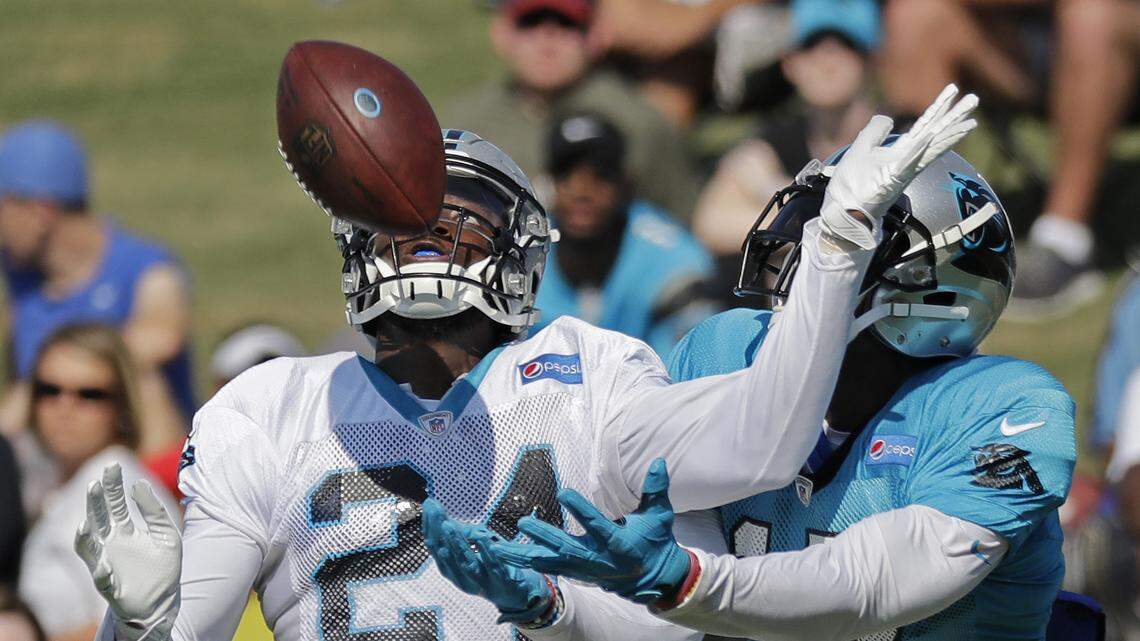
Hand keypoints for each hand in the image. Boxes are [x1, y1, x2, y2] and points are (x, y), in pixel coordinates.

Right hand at [74, 464, 180, 640]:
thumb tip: (140, 484)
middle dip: (95, 501)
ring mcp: (106, 564)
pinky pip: (101, 579)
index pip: (115, 503)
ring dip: (85, 536)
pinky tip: (106, 565)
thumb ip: (155, 511)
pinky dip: (101, 572)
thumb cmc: (163, 567)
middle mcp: (111, 544)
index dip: (113, 485)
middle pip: (98, 518)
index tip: (112, 465)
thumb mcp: (167, 534)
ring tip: (86, 523)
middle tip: (95, 483)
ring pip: (88, 547)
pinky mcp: (109, 586)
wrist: (163, 601)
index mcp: (125, 530)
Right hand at [422, 499, 554, 624]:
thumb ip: (459, 534)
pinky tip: (481, 536)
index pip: (436, 548)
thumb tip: (440, 511)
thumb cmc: (491, 568)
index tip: (428, 505)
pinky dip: (486, 552)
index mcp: (453, 571)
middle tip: (434, 510)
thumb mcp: (473, 547)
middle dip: (439, 532)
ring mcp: (482, 584)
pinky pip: (493, 567)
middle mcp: (462, 580)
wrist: (517, 593)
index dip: (430, 527)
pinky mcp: (502, 584)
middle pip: (447, 556)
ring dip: (457, 543)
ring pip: (466, 563)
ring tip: (448, 525)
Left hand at [493, 458, 690, 603]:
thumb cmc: (654, 541)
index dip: (582, 511)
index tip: (564, 493)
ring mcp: (584, 569)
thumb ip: (656, 490)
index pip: (598, 526)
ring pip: (551, 562)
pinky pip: (547, 567)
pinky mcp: (575, 573)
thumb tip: (658, 461)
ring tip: (498, 547)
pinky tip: (504, 555)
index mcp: (619, 545)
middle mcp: (599, 559)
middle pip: (568, 548)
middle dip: (545, 536)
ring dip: (524, 555)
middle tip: (524, 522)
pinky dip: (526, 561)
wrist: (652, 577)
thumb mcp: (659, 516)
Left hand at [822, 83, 979, 248]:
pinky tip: (929, 138)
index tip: (955, 90)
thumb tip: (891, 119)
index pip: (925, 124)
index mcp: (901, 150)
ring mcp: (902, 170)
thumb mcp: (862, 147)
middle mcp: (908, 159)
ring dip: (949, 135)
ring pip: (930, 148)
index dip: (939, 106)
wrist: (843, 210)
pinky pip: (907, 164)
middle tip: (975, 99)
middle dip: (954, 117)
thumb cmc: (852, 183)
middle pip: (935, 133)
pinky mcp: (891, 180)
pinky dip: (918, 151)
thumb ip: (875, 130)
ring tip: (969, 122)